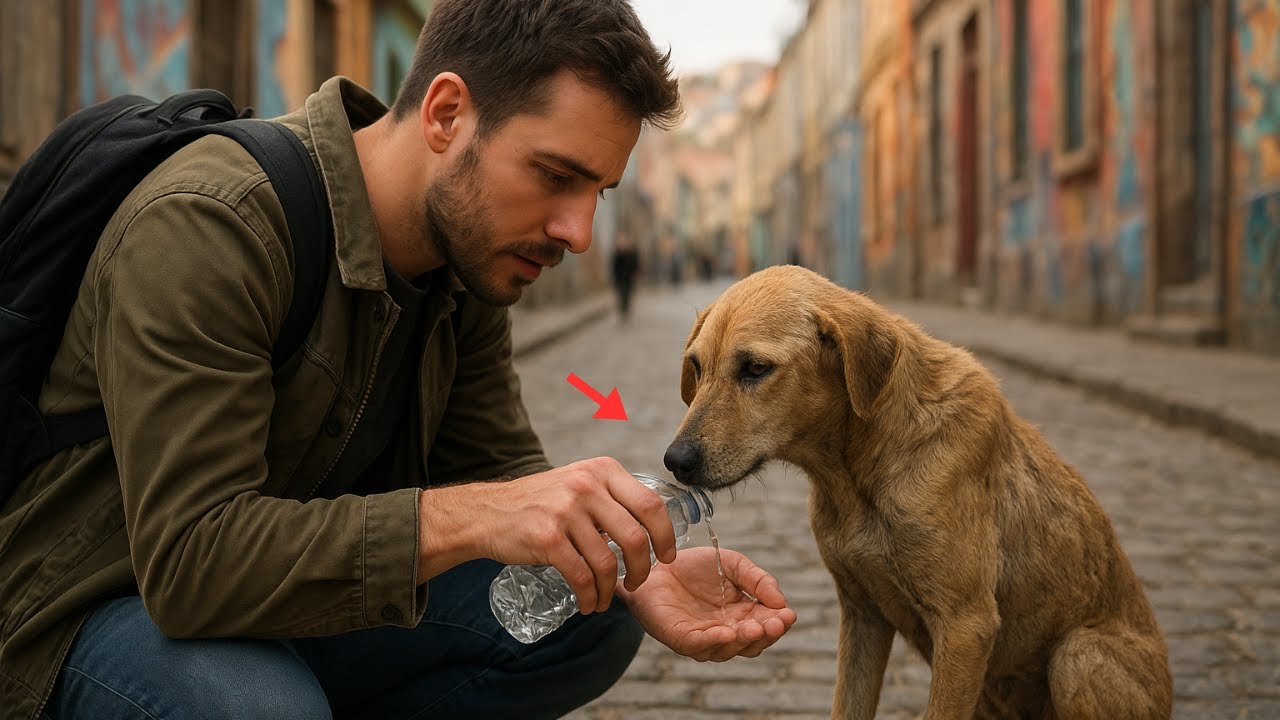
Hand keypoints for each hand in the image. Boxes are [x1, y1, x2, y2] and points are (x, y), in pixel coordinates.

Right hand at [416, 458, 675, 613]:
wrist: (488, 512)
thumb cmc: (541, 502)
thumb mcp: (580, 482)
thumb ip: (612, 497)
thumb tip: (654, 526)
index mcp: (602, 470)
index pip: (651, 504)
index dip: (666, 535)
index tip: (668, 556)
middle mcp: (586, 486)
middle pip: (636, 537)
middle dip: (642, 569)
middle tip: (637, 583)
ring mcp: (566, 511)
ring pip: (608, 562)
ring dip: (612, 589)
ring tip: (607, 599)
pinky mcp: (547, 538)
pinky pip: (582, 576)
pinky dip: (590, 597)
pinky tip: (588, 603)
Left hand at [617, 546, 796, 660]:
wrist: (656, 563)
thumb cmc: (694, 566)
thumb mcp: (733, 564)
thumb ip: (758, 579)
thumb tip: (781, 601)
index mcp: (742, 615)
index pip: (766, 625)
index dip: (779, 623)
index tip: (788, 614)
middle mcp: (726, 631)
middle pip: (752, 643)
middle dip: (766, 634)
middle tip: (775, 623)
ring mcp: (704, 638)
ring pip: (729, 649)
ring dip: (743, 640)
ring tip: (754, 627)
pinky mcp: (681, 638)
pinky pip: (700, 646)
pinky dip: (714, 642)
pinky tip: (726, 632)